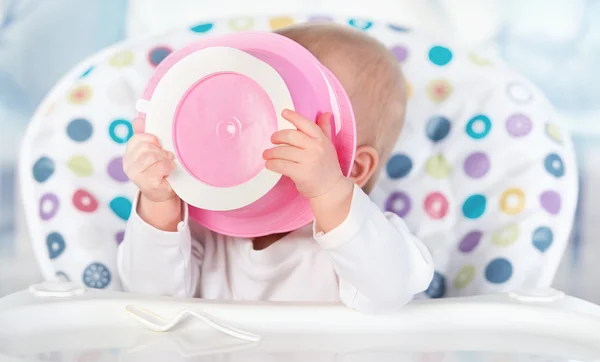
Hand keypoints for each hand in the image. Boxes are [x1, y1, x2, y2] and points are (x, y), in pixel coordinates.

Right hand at [123, 117, 176, 202]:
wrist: (163, 193)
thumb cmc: (159, 170)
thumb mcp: (152, 151)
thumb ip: (144, 136)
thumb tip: (138, 119)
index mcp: (129, 153)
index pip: (138, 137)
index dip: (153, 140)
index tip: (159, 147)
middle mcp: (127, 163)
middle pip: (146, 146)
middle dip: (160, 151)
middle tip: (166, 158)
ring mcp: (135, 174)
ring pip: (152, 155)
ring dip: (165, 159)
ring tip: (167, 164)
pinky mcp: (146, 182)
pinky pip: (161, 166)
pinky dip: (169, 167)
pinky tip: (169, 171)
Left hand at [263, 110, 353, 232]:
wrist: (331, 190)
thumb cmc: (327, 167)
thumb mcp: (328, 146)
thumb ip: (325, 130)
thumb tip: (326, 113)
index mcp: (322, 140)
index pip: (306, 124)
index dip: (294, 117)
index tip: (283, 112)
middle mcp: (316, 148)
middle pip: (290, 135)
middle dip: (277, 136)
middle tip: (272, 140)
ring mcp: (309, 161)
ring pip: (283, 151)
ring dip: (271, 152)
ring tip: (267, 154)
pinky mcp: (301, 173)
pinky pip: (281, 165)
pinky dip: (272, 164)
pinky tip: (269, 164)